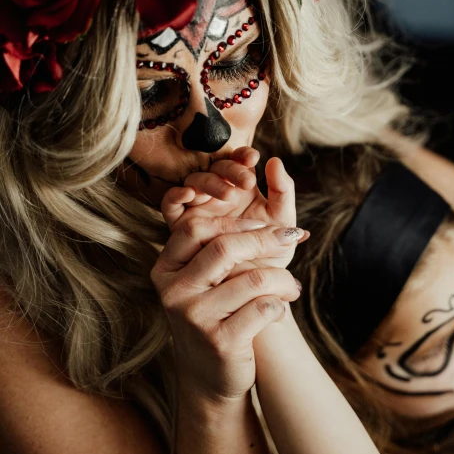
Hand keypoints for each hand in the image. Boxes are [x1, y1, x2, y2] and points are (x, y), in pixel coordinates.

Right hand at [150, 217, 303, 400]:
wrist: (209, 378)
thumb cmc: (214, 316)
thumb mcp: (204, 281)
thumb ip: (219, 248)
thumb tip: (267, 212)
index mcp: (166, 269)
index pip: (196, 228)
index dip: (236, 221)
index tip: (265, 225)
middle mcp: (174, 291)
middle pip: (225, 247)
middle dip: (266, 240)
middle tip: (291, 239)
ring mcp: (194, 318)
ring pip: (253, 279)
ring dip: (284, 280)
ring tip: (293, 287)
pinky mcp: (219, 342)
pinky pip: (264, 308)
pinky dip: (281, 306)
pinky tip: (280, 311)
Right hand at [159, 147, 306, 275]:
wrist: (256, 297)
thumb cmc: (271, 259)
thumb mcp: (283, 225)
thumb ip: (283, 193)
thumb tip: (274, 161)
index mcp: (239, 192)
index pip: (235, 163)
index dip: (241, 156)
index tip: (253, 158)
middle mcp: (215, 199)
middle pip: (213, 171)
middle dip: (228, 170)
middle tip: (245, 182)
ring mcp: (197, 213)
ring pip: (193, 183)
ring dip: (208, 182)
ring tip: (227, 195)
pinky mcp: (179, 232)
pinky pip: (170, 206)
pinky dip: (176, 195)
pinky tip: (188, 193)